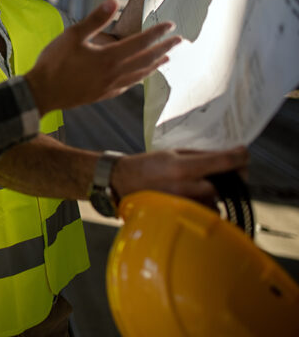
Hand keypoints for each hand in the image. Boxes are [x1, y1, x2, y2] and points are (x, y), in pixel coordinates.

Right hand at [25, 0, 180, 113]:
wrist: (42, 92)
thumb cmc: (54, 62)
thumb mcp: (72, 35)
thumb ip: (95, 19)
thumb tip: (113, 1)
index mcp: (109, 57)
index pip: (141, 42)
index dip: (157, 32)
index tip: (170, 25)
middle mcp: (115, 73)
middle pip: (146, 59)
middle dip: (164, 48)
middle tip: (179, 41)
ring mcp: (110, 86)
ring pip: (140, 75)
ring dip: (155, 65)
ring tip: (166, 59)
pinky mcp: (103, 95)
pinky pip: (128, 86)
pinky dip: (139, 79)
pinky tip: (140, 77)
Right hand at [112, 146, 248, 204]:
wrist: (124, 184)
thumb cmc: (147, 166)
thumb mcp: (172, 153)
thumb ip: (199, 156)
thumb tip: (226, 157)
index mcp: (183, 167)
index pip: (223, 161)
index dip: (239, 155)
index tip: (244, 152)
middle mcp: (187, 187)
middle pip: (227, 182)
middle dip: (233, 174)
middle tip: (231, 168)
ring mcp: (187, 203)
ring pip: (219, 196)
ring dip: (219, 188)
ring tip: (204, 182)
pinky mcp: (185, 214)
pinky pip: (209, 208)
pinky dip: (208, 201)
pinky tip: (196, 194)